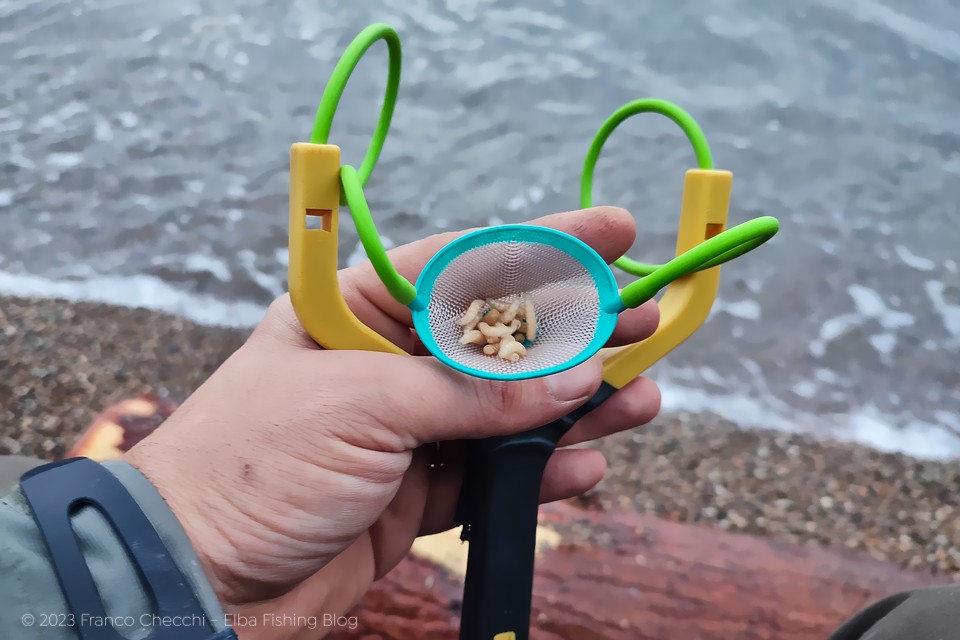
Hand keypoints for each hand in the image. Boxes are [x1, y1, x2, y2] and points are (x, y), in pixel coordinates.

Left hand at [124, 206, 660, 638]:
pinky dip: (541, 473)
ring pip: (509, 411)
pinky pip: (495, 476)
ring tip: (640, 398)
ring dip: (575, 406)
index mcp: (356, 312)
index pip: (464, 264)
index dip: (543, 245)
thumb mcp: (366, 406)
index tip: (613, 232)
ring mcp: (406, 431)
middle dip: (576, 331)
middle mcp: (386, 364)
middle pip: (500, 339)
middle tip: (644, 322)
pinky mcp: (416, 494)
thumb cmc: (253, 466)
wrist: (200, 581)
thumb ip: (475, 394)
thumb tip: (574, 374)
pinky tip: (586, 468)